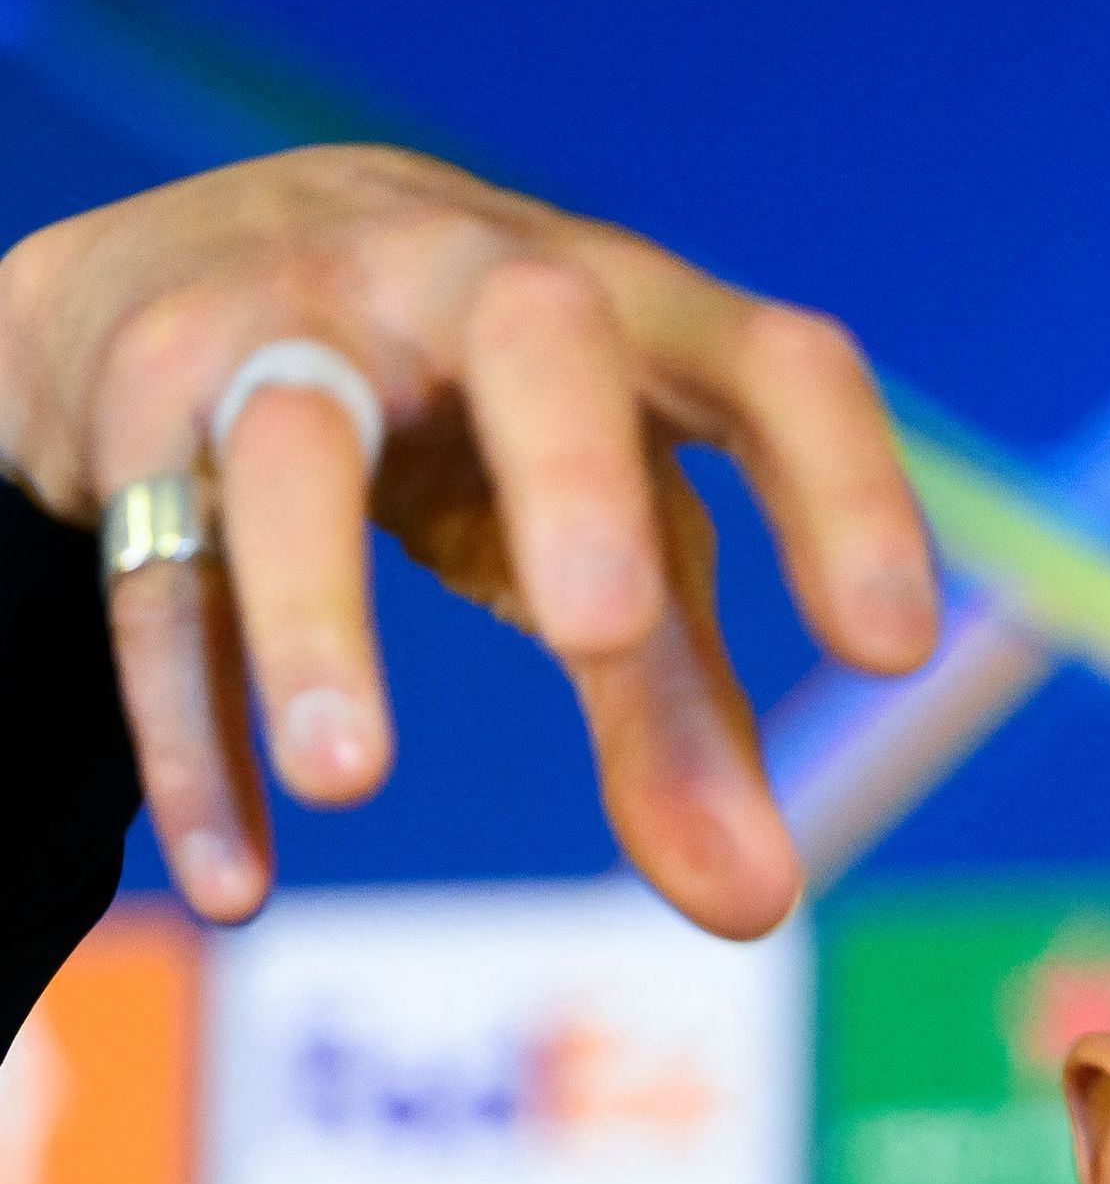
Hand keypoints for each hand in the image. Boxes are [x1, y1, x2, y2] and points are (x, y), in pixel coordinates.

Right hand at [0, 146, 938, 931]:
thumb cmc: (477, 435)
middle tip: (606, 628)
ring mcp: (286, 324)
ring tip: (355, 782)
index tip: (895, 649)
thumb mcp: (600, 558)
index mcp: (628, 317)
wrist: (194, 278)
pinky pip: (160, 573)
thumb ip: (683, 720)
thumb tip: (758, 906)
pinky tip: (240, 881)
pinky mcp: (141, 398)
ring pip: (293, 445)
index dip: (840, 485)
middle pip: (532, 332)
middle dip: (568, 470)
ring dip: (315, 616)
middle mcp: (462, 282)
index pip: (768, 360)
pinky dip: (191, 732)